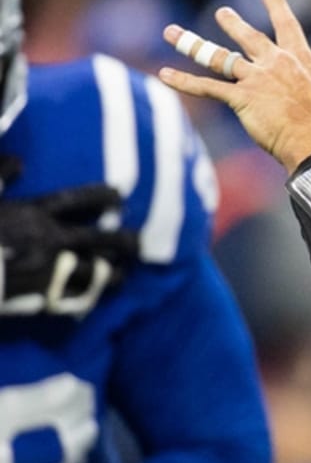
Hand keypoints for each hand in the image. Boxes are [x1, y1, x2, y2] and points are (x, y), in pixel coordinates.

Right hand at [0, 168, 137, 315]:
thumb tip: (19, 161)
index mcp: (32, 213)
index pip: (77, 200)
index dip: (101, 197)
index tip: (120, 196)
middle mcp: (47, 239)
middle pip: (96, 239)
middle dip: (120, 240)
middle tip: (140, 243)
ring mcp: (46, 269)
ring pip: (91, 271)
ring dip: (110, 274)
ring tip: (125, 276)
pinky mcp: (37, 296)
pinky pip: (68, 297)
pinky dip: (84, 298)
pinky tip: (94, 300)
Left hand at [159, 0, 310, 172]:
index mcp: (301, 60)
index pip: (287, 26)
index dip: (277, 5)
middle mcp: (276, 62)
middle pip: (249, 37)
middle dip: (233, 23)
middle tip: (222, 12)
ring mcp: (256, 78)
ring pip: (219, 57)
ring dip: (193, 44)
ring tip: (173, 33)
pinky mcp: (241, 97)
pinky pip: (206, 87)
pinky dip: (183, 80)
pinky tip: (163, 74)